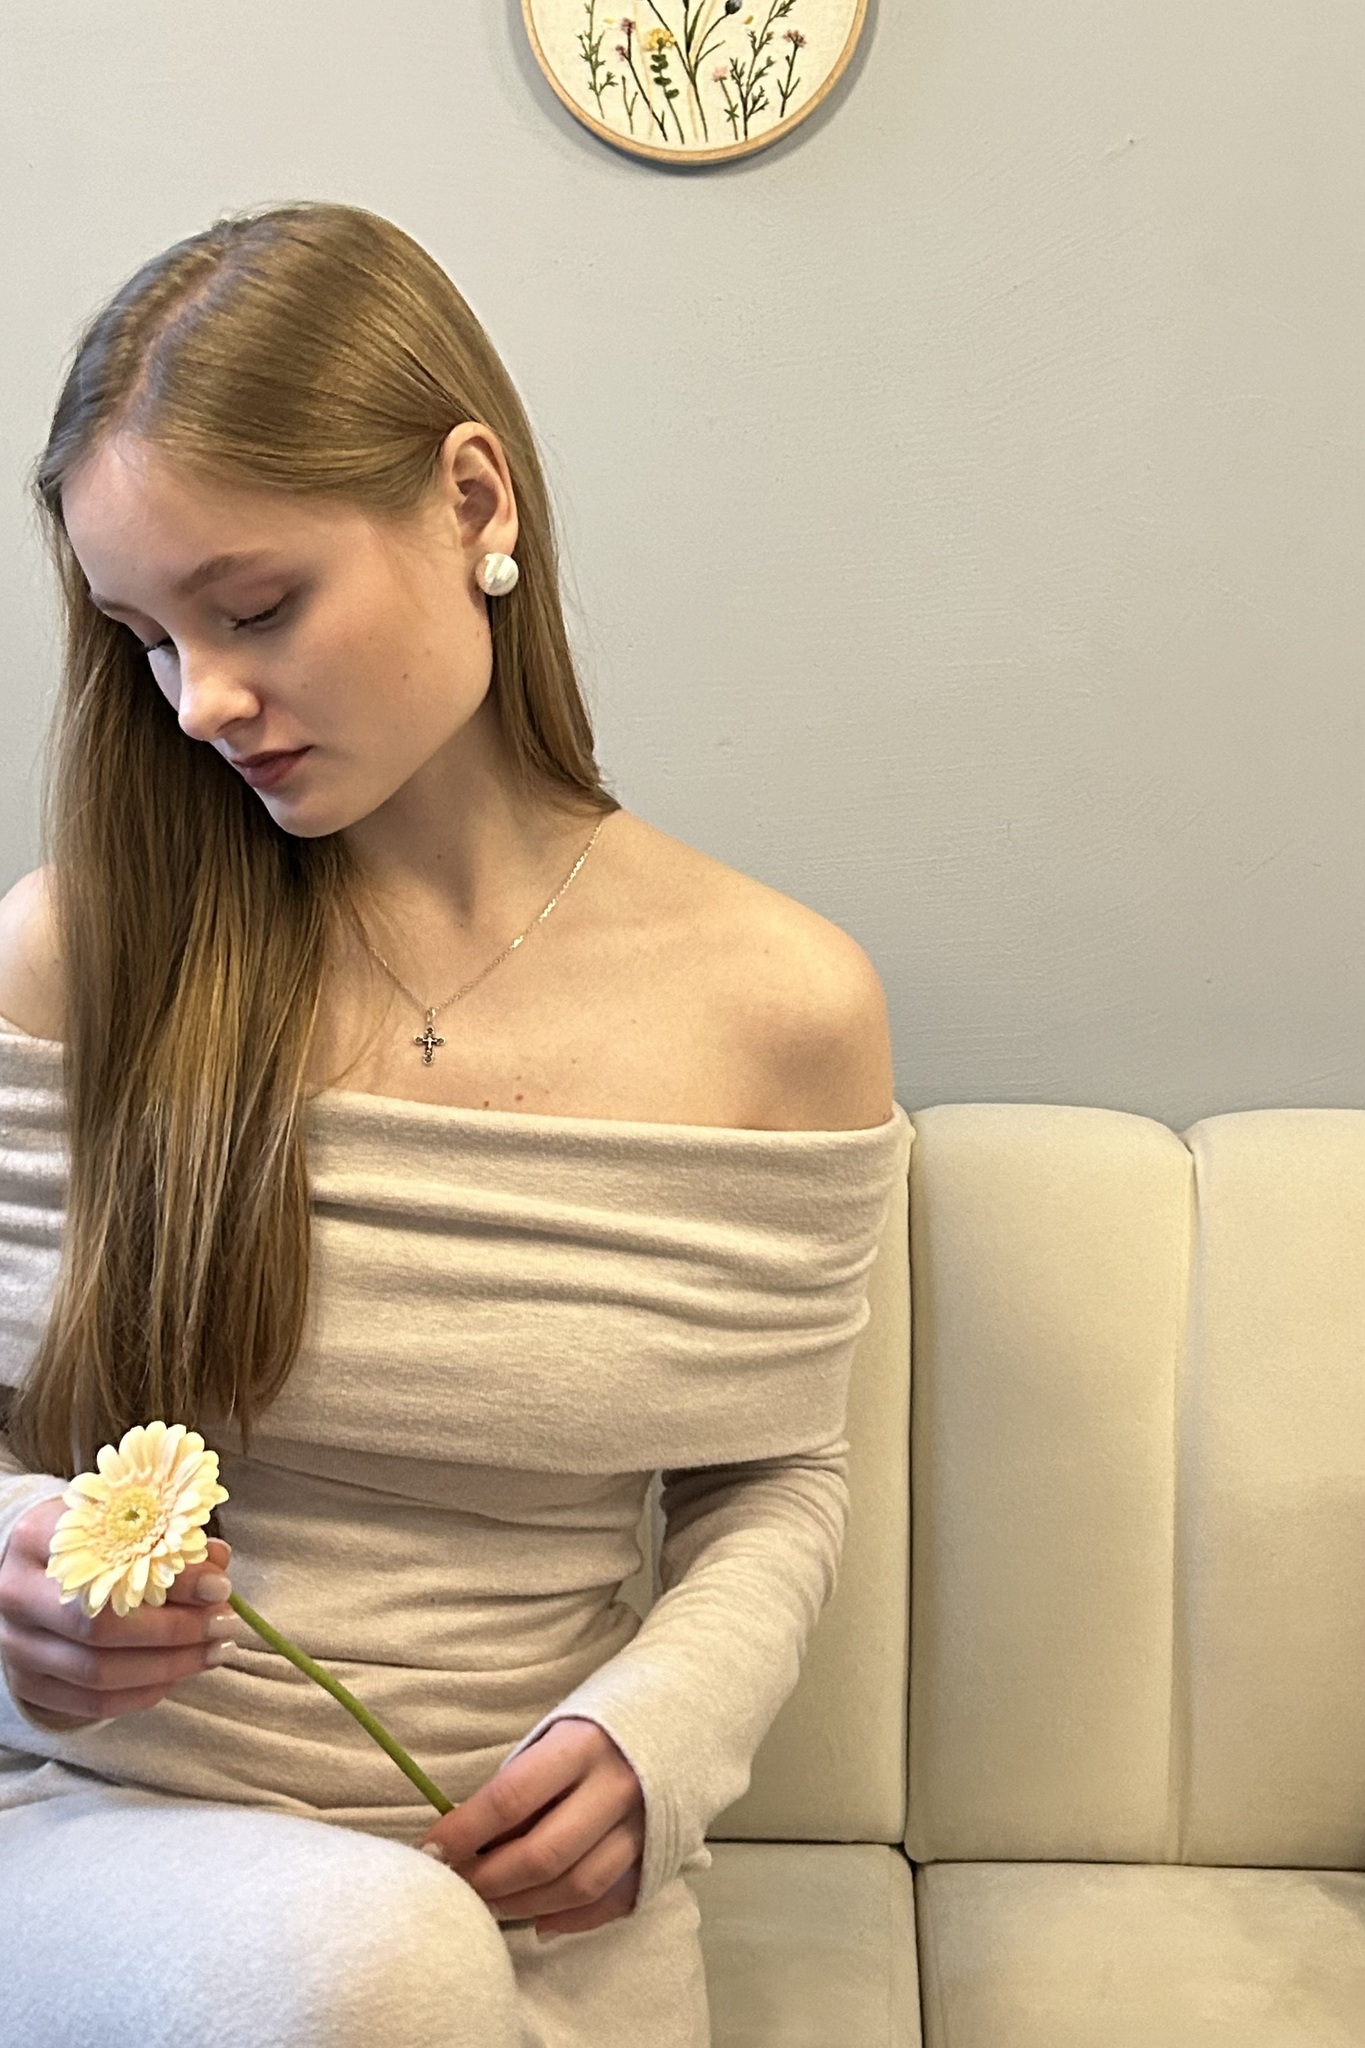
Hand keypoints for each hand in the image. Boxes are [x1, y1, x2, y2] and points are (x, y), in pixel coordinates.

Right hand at [0, 1493, 235, 1722]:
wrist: (31, 1573)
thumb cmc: (88, 1543)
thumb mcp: (122, 1524)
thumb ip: (168, 1541)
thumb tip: (218, 1564)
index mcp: (38, 1538)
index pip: (109, 1564)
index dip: (170, 1580)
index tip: (219, 1586)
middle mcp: (17, 1593)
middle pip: (101, 1627)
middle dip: (175, 1631)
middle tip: (225, 1624)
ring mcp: (17, 1645)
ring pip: (99, 1673)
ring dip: (169, 1667)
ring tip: (214, 1652)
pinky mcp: (28, 1683)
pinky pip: (92, 1703)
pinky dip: (143, 1693)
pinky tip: (178, 1674)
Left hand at [418, 1716, 645, 1938]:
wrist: (687, 1707)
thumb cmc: (605, 1717)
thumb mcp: (558, 1728)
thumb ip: (523, 1779)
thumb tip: (470, 1837)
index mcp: (583, 1745)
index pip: (511, 1799)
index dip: (464, 1831)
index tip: (430, 1851)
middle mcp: (617, 1787)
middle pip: (544, 1854)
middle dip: (490, 1880)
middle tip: (455, 1886)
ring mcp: (645, 1825)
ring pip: (578, 1885)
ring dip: (524, 1905)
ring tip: (490, 1904)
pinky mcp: (662, 1852)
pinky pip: (613, 1901)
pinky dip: (572, 1918)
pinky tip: (540, 1919)